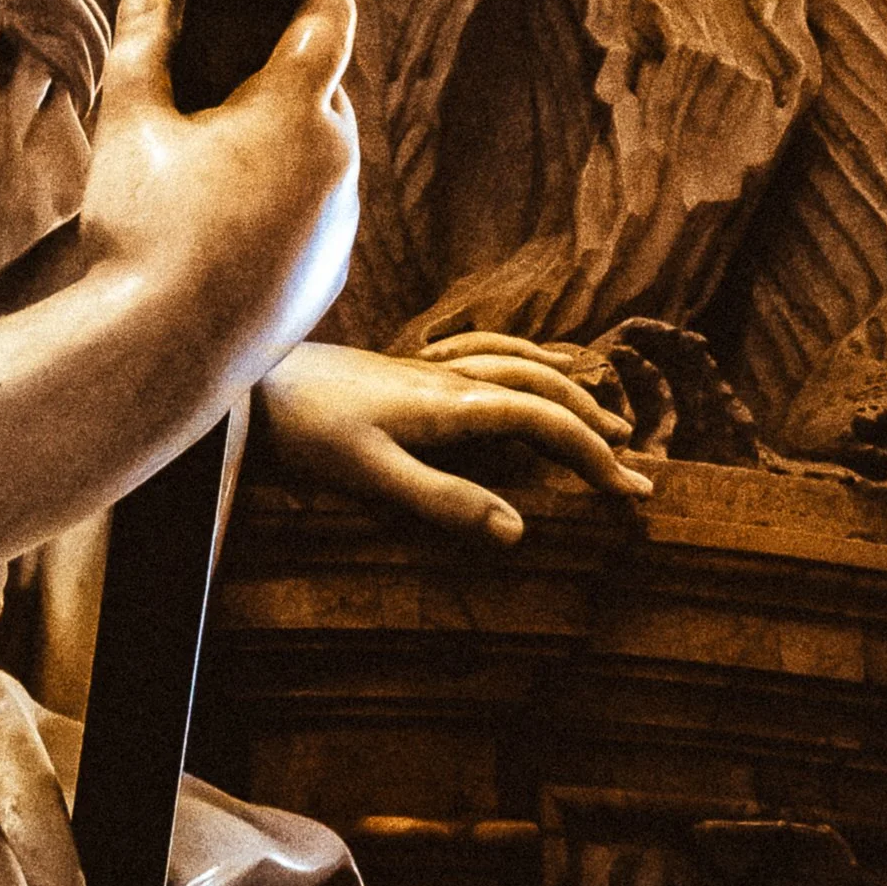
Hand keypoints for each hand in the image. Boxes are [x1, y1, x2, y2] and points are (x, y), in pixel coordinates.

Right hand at [74, 0, 359, 412]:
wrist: (156, 360)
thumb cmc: (142, 232)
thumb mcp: (127, 124)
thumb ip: (142, 48)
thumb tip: (151, 0)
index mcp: (298, 110)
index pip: (329, 14)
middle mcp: (339, 162)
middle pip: (319, 89)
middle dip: (272, 79)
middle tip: (206, 90)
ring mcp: (341, 224)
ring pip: (318, 157)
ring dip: (278, 148)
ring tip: (205, 169)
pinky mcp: (329, 276)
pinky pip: (313, 218)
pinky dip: (280, 208)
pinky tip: (220, 231)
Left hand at [257, 332, 656, 541]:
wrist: (252, 382)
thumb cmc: (307, 430)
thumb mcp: (373, 477)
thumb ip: (445, 502)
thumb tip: (520, 531)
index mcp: (452, 405)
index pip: (545, 423)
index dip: (592, 457)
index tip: (631, 494)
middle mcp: (450, 378)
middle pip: (543, 389)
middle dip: (593, 424)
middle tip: (634, 469)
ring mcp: (428, 369)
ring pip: (518, 365)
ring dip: (567, 389)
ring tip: (603, 416)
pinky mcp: (406, 370)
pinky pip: (485, 353)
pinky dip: (522, 360)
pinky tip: (523, 370)